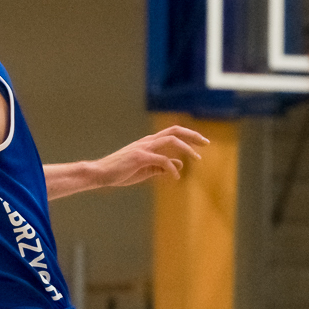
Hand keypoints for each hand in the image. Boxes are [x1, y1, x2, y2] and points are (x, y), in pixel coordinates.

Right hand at [92, 125, 208, 185]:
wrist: (101, 173)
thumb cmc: (121, 172)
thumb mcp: (146, 169)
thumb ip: (162, 166)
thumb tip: (180, 164)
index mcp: (148, 143)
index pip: (172, 133)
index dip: (189, 135)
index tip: (202, 142)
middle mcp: (147, 141)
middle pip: (174, 130)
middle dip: (192, 135)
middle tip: (206, 143)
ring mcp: (143, 148)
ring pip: (171, 140)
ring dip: (187, 148)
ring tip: (198, 158)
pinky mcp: (140, 157)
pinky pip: (162, 160)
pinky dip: (173, 168)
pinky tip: (176, 177)